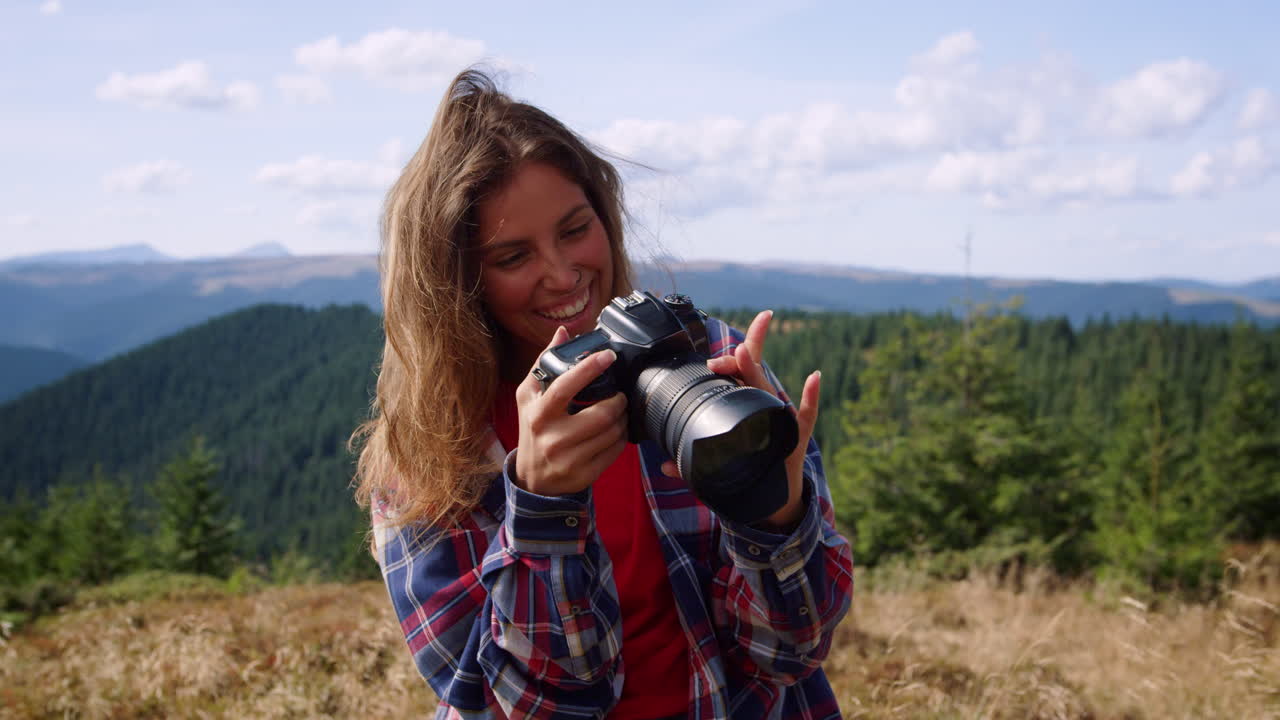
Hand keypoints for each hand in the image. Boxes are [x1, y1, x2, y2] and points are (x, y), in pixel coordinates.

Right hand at [514, 326, 628, 496]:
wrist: (533, 478)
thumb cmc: (533, 430)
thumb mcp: (529, 397)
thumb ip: (544, 363)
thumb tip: (563, 333)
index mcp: (539, 414)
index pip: (565, 387)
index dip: (589, 368)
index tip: (608, 356)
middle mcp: (553, 438)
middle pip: (601, 414)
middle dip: (618, 400)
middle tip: (619, 394)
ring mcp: (569, 459)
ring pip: (612, 432)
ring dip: (623, 418)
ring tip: (618, 411)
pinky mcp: (585, 474)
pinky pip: (615, 450)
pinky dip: (622, 437)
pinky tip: (616, 431)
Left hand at [660, 310, 820, 530]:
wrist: (773, 493)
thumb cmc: (745, 470)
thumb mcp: (717, 468)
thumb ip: (691, 467)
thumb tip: (665, 467)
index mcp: (743, 406)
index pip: (737, 374)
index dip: (726, 362)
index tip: (710, 361)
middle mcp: (762, 405)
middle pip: (749, 374)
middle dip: (736, 361)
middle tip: (726, 351)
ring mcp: (779, 417)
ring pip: (767, 388)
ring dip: (755, 370)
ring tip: (744, 351)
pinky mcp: (796, 435)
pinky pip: (807, 414)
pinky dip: (812, 396)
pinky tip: (814, 376)